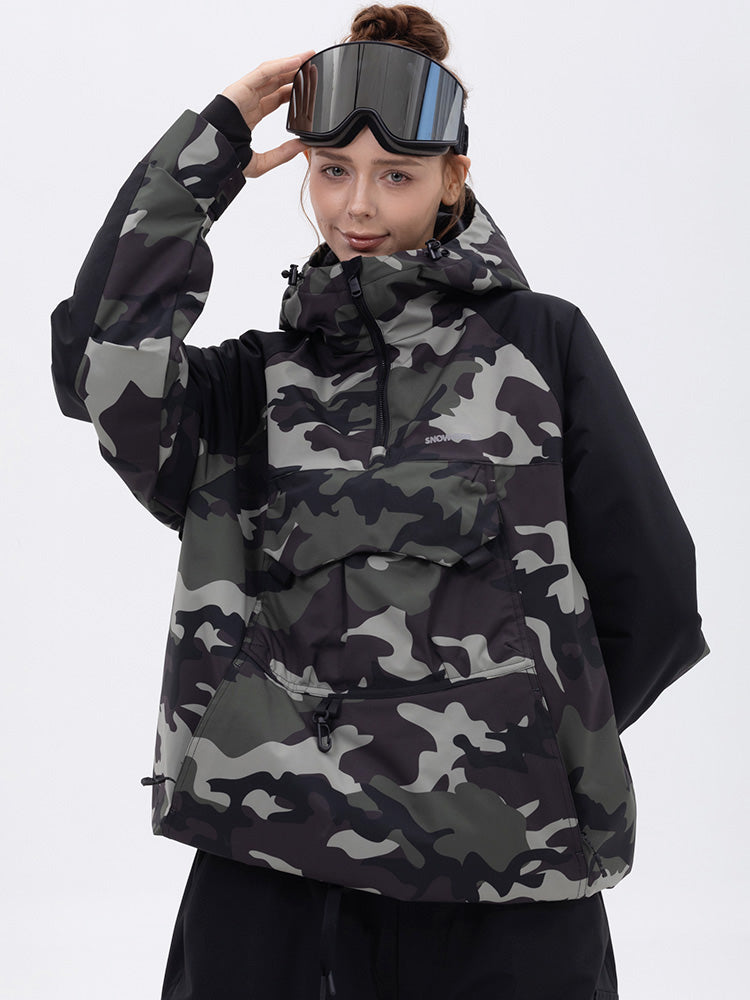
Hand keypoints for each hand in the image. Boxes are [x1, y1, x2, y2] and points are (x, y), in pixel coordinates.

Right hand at [221, 52, 314, 178]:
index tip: (311, 88)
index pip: (277, 98)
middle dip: (295, 73)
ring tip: (309, 57)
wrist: (209, 158)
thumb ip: (281, 154)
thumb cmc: (226, 160)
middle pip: (276, 82)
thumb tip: (302, 147)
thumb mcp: (260, 163)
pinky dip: (280, 66)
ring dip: (290, 64)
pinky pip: (262, 73)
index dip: (294, 91)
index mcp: (252, 115)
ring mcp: (243, 93)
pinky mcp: (239, 88)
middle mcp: (248, 101)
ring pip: (271, 73)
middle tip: (314, 67)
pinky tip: (296, 62)